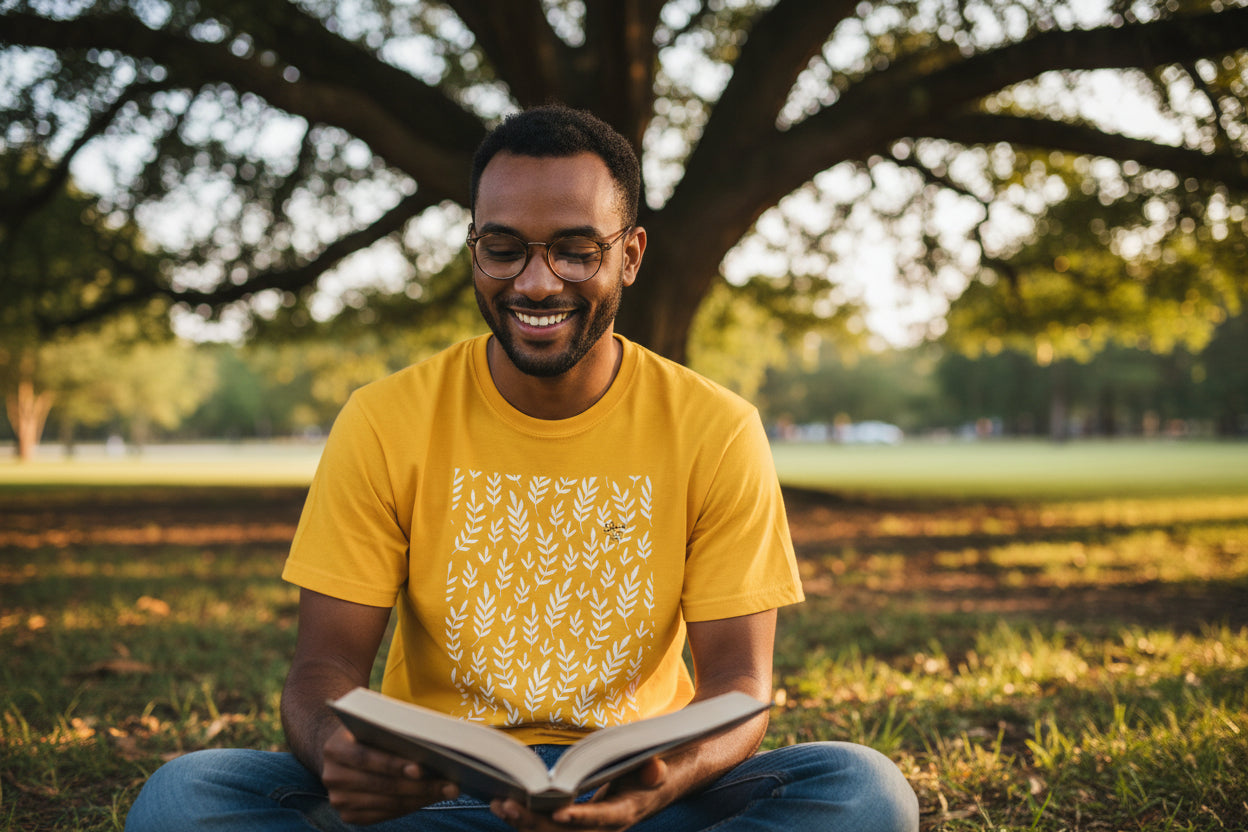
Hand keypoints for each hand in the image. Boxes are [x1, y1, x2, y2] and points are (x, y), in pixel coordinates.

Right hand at [320, 727, 460, 824]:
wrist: (342, 750)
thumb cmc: (369, 732)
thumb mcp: (375, 724)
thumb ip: (394, 732)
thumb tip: (433, 746)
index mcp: (334, 748)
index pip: (366, 758)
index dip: (393, 765)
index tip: (421, 768)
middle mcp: (332, 777)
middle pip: (381, 785)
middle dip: (419, 786)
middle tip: (450, 784)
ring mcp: (338, 800)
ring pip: (387, 803)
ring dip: (421, 798)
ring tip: (448, 791)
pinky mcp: (348, 815)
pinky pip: (384, 815)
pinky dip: (410, 806)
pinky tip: (430, 798)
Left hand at [490, 757, 672, 831]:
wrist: (646, 793)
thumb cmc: (646, 776)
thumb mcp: (654, 771)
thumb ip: (654, 771)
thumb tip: (655, 769)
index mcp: (623, 814)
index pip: (601, 819)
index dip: (581, 817)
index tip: (559, 813)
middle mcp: (601, 830)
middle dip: (535, 822)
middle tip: (509, 804)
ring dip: (523, 822)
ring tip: (498, 804)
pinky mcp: (571, 829)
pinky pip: (545, 830)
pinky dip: (524, 820)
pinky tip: (503, 806)